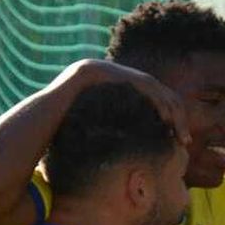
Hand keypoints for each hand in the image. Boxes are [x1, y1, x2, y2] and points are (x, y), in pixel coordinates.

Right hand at [68, 59, 191, 146]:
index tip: (181, 140)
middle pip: (156, 90)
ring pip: (151, 86)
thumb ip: (121, 137)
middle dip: (176, 115)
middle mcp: (110, 74)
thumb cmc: (66, 137)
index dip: (171, 118)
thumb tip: (139, 154)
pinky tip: (165, 119)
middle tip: (186, 139)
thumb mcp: (102, 136)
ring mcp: (103, 69)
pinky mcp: (97, 71)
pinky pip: (137, 83)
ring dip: (170, 110)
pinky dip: (155, 100)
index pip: (152, 99)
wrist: (38, 125)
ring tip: (179, 133)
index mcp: (114, 88)